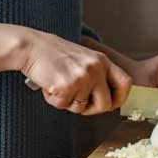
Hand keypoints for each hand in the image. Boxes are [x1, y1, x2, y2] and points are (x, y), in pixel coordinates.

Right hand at [17, 29, 131, 115]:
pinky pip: (62, 106)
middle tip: (76, 102)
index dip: (119, 99)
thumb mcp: (84, 58)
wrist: (31, 47)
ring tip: (58, 83)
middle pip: (105, 104)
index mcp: (102, 60)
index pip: (125, 83)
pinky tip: (49, 84)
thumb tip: (107, 101)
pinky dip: (53, 100)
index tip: (110, 104)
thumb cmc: (54, 55)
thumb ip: (97, 75)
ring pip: (80, 108)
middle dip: (91, 110)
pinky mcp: (66, 86)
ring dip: (67, 102)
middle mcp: (96, 68)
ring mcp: (82, 77)